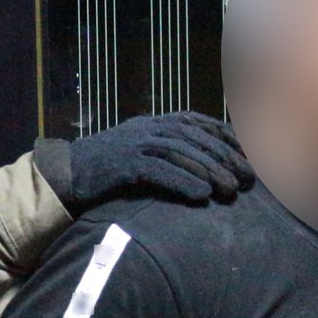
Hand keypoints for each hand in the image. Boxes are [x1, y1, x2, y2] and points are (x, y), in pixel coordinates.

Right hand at [58, 111, 252, 211]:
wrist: (66, 173)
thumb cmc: (107, 169)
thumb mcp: (141, 153)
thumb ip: (168, 153)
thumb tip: (204, 169)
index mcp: (156, 122)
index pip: (201, 124)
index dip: (228, 138)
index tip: (251, 154)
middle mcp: (150, 127)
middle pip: (197, 139)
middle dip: (226, 158)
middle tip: (248, 178)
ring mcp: (137, 143)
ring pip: (183, 154)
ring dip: (210, 172)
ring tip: (231, 190)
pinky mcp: (125, 163)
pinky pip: (160, 171)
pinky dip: (183, 183)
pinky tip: (201, 195)